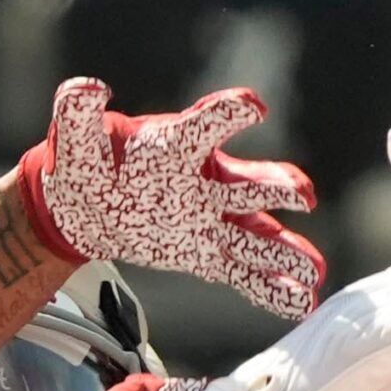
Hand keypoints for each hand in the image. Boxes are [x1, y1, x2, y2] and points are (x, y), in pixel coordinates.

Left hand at [19, 79, 325, 318]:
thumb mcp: (75, 138)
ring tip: (315, 271)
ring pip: (256, 235)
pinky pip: (241, 271)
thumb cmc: (87, 163)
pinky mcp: (204, 252)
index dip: (229, 112)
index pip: (209, 123)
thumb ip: (77, 113)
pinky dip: (269, 288)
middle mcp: (206, 180)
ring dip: (286, 252)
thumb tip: (84, 88)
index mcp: (178, 146)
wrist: (83, 204)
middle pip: (249, 182)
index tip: (252, 108)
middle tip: (302, 195)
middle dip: (278, 188)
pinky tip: (299, 302)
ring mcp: (210, 218)